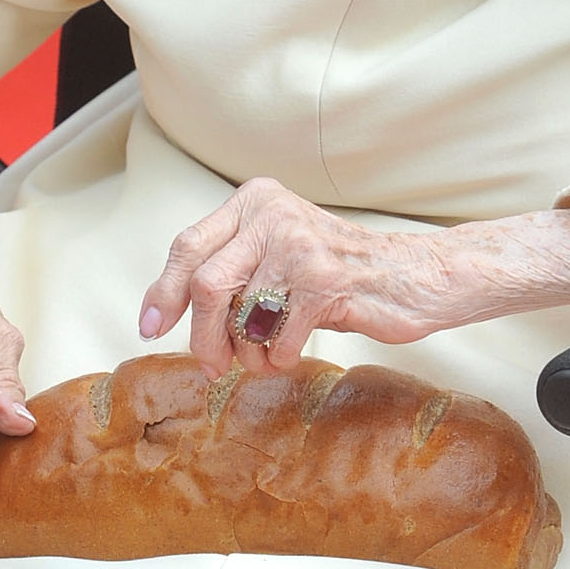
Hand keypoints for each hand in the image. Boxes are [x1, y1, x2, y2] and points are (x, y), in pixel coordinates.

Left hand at [139, 178, 569, 377]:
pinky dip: (278, 357)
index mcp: (255, 201)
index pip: (188, 246)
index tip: (149, 328)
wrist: (419, 277)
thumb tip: (173, 311)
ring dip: (242, 353)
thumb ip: (235, 270)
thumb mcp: (281, 257)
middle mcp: (271, 213)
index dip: (162, 291)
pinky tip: (292, 355)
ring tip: (260, 363)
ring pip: (236, 313)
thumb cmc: (344, 277)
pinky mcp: (324, 278)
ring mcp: (298, 243)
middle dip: (199, 335)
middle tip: (210, 367)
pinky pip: (277, 335)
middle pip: (203, 282)